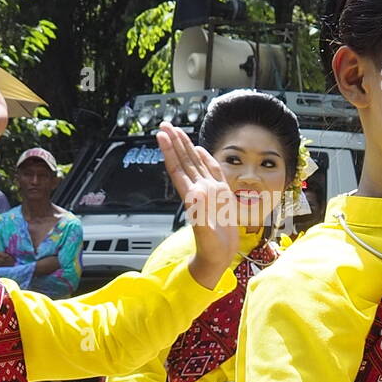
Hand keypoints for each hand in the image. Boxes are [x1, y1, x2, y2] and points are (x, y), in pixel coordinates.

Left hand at [156, 121, 239, 284]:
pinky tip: (199, 149)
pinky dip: (205, 158)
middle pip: (183, 161)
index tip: (162, 135)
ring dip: (184, 146)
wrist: (219, 257)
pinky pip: (212, 170)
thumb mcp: (206, 233)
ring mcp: (209, 191)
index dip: (169, 151)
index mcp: (193, 196)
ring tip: (177, 130)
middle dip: (174, 142)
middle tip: (165, 124)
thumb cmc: (212, 249)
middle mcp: (199, 190)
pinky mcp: (220, 194)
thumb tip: (193, 195)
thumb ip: (199, 215)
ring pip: (194, 163)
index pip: (178, 169)